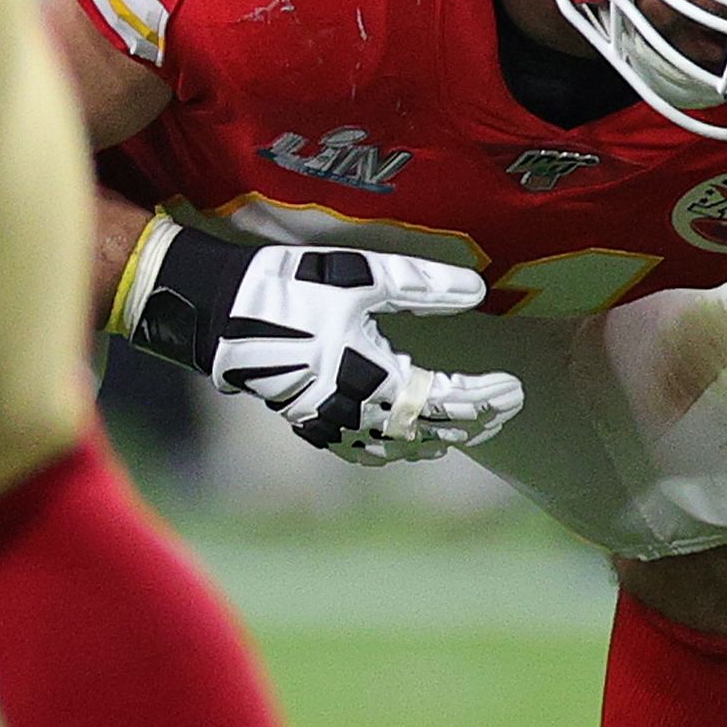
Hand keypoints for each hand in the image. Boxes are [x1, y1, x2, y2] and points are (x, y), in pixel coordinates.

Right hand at [158, 229, 516, 464]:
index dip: (486, 398)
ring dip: (431, 440)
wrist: (212, 309)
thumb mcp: (359, 275)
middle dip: (469, 421)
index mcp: (377, 379)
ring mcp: (327, 420)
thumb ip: (420, 285)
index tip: (514, 389)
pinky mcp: (302, 418)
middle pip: (428, 430)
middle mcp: (356, 410)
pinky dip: (384, 450)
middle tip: (501, 410)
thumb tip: (477, 291)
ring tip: (457, 433)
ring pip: (393, 446)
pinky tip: (391, 446)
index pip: (449, 400)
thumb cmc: (287, 287)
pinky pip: (353, 448)